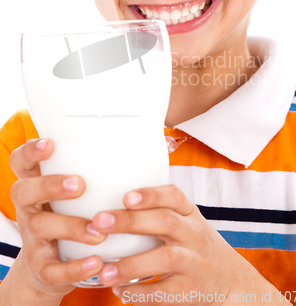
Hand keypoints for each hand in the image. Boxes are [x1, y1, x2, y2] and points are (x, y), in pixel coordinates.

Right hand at [5, 138, 104, 304]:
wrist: (51, 267)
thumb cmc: (73, 215)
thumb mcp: (77, 193)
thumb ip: (101, 171)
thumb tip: (156, 144)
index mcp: (36, 183)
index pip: (22, 161)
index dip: (31, 151)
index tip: (50, 144)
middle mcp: (29, 207)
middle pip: (24, 190)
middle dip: (50, 185)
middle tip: (79, 185)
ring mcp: (32, 237)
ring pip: (40, 226)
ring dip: (71, 227)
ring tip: (98, 232)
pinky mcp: (41, 267)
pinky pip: (52, 268)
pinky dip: (75, 267)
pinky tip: (97, 262)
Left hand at [91, 185, 284, 304]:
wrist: (231, 280)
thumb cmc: (195, 244)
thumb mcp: (186, 221)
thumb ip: (157, 211)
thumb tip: (108, 201)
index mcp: (189, 213)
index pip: (174, 196)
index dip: (151, 195)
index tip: (126, 196)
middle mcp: (193, 234)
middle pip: (165, 222)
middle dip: (131, 221)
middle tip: (99, 222)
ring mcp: (194, 262)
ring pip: (166, 258)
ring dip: (132, 265)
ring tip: (105, 272)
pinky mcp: (191, 289)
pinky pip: (166, 292)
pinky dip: (142, 294)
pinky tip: (121, 292)